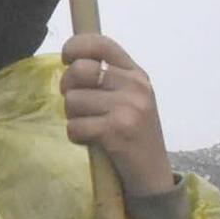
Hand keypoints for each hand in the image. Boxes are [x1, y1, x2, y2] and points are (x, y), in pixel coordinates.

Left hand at [59, 34, 175, 196]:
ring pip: (72, 100)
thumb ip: (106, 78)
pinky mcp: (118, 130)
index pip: (101, 43)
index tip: (66, 59)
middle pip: (79, 70)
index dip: (75, 46)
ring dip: (73, 117)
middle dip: (68, 89)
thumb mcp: (128, 98)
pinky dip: (77, 136)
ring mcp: (128, 107)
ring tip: (91, 126)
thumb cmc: (133, 134)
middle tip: (77, 105)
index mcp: (136, 74)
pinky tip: (92, 141)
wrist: (152, 174)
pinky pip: (75, 126)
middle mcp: (135, 86)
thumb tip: (69, 61)